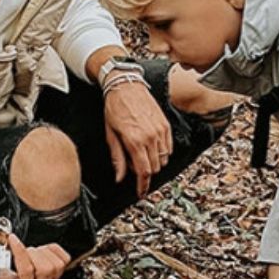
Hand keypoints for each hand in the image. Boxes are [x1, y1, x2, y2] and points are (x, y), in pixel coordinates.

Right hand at [0, 233, 69, 278]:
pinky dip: (53, 251)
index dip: (19, 251)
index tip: (11, 239)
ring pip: (56, 265)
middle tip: (19, 250)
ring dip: (42, 252)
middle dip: (32, 253)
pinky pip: (63, 261)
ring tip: (28, 253)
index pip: (26, 271)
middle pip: (46, 269)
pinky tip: (40, 252)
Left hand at [102, 80, 172, 198]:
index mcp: (134, 141)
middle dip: (145, 172)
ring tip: (141, 154)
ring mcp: (160, 130)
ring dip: (154, 162)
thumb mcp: (110, 134)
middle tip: (134, 166)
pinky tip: (150, 146)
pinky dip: (162, 151)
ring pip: (163, 159)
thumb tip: (120, 177)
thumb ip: (117, 158)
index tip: (141, 192)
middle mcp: (150, 137)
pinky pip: (169, 147)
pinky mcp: (165, 124)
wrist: (125, 85)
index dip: (143, 186)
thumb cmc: (114, 107)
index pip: (144, 171)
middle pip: (155, 167)